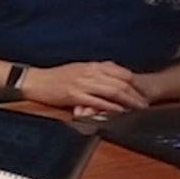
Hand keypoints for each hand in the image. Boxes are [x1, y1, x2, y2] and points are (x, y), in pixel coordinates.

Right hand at [22, 61, 147, 112]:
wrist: (34, 81)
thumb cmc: (54, 77)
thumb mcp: (77, 68)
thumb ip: (94, 70)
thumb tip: (111, 73)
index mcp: (90, 66)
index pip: (120, 72)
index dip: (134, 82)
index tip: (142, 91)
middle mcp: (89, 73)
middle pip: (120, 83)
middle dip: (135, 94)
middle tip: (145, 104)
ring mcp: (82, 84)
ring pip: (112, 92)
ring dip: (128, 101)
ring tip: (137, 109)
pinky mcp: (75, 95)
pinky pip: (98, 101)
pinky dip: (111, 107)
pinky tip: (119, 112)